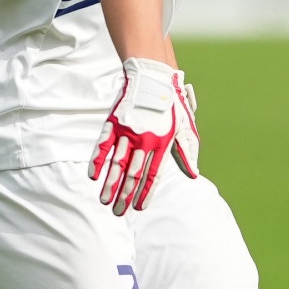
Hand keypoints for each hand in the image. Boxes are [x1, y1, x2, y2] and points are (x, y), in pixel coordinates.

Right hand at [90, 58, 200, 213]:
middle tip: (118, 212)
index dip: (145, 193)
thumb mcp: (184, 127)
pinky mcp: (114, 123)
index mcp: (163, 144)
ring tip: (104, 201)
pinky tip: (94, 176)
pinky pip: (103, 146)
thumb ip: (187, 152)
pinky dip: (97, 161)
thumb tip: (194, 174)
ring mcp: (127, 132)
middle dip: (124, 195)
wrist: (153, 77)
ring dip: (110, 184)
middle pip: (133, 174)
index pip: (153, 175)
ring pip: (117, 164)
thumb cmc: (171, 104)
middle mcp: (145, 141)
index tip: (138, 207)